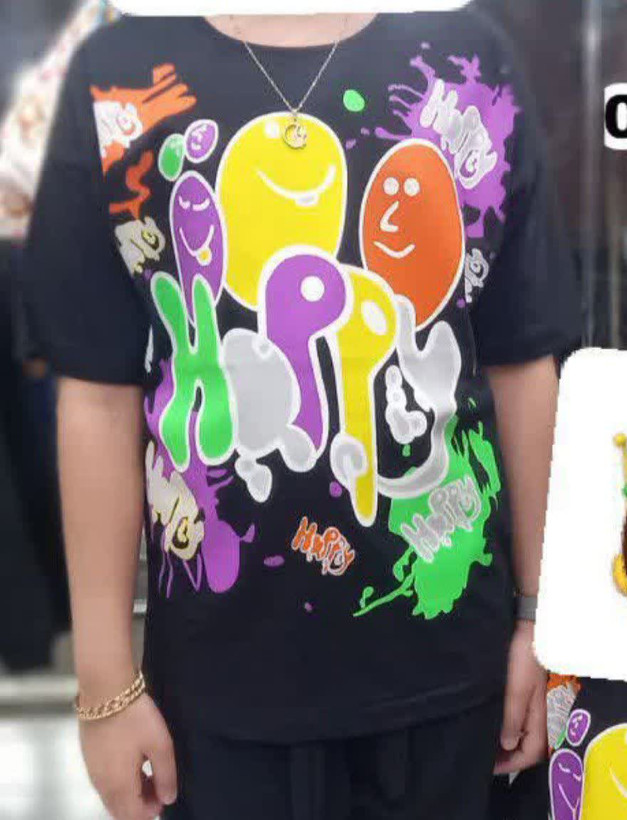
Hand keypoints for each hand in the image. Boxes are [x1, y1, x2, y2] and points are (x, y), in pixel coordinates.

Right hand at [80, 692, 177, 819]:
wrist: (104, 690)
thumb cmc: (135, 718)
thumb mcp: (160, 744)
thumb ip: (166, 775)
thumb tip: (168, 799)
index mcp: (119, 786)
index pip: (134, 816)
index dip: (151, 811)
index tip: (165, 794)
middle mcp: (102, 784)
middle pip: (120, 810)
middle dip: (140, 805)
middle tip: (158, 785)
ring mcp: (92, 770)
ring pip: (111, 796)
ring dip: (130, 793)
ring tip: (148, 771)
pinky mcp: (89, 756)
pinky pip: (104, 782)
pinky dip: (119, 781)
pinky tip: (132, 761)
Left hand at [494, 620, 547, 774]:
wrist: (526, 625)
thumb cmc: (522, 657)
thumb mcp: (516, 689)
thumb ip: (512, 718)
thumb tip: (507, 745)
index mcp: (538, 714)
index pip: (531, 752)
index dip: (512, 764)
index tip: (489, 767)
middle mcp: (534, 710)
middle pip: (524, 744)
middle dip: (505, 755)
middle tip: (481, 757)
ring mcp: (526, 697)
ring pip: (516, 728)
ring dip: (500, 738)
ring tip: (478, 740)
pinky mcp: (517, 686)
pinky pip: (510, 713)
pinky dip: (499, 721)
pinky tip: (483, 717)